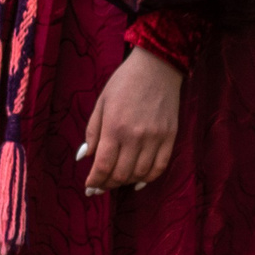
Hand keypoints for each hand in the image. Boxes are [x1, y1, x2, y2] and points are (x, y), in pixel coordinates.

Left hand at [80, 45, 182, 192]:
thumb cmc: (124, 83)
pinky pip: (160, 167)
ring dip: (126, 182)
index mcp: (114, 127)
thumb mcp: (101, 103)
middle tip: (99, 187)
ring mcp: (155, 138)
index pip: (103, 165)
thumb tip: (84, 157)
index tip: (89, 187)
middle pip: (121, 173)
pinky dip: (148, 178)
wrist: (157, 68)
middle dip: (107, 184)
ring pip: (140, 174)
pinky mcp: (170, 137)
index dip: (95, 180)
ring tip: (116, 181)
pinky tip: (138, 181)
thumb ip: (92, 132)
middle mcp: (135, 136)